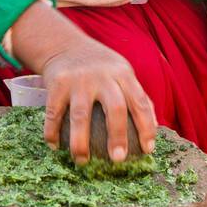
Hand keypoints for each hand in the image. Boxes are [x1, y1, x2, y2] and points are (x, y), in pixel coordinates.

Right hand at [39, 37, 156, 163]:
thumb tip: (153, 127)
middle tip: (117, 160)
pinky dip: (52, 132)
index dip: (146, 127)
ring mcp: (78, 80)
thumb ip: (136, 96)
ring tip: (82, 162)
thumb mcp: (122, 72)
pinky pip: (54, 113)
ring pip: (80, 116)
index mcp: (123, 74)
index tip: (147, 150)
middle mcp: (102, 76)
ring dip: (80, 143)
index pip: (140, 102)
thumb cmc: (100, 67)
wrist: (65, 45)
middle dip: (118, 136)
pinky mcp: (57, 84)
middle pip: (114, 108)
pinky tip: (54, 147)